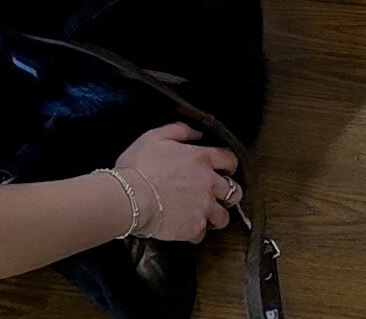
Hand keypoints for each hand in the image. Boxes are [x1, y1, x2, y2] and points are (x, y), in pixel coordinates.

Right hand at [115, 122, 240, 242]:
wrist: (130, 197)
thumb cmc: (139, 165)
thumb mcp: (155, 137)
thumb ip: (180, 131)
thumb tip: (197, 134)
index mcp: (201, 159)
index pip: (230, 160)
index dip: (229, 164)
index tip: (225, 169)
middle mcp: (208, 183)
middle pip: (234, 191)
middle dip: (229, 193)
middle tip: (218, 195)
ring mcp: (203, 208)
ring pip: (224, 217)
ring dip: (216, 215)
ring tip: (204, 214)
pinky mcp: (194, 228)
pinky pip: (203, 233)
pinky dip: (196, 231)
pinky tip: (185, 226)